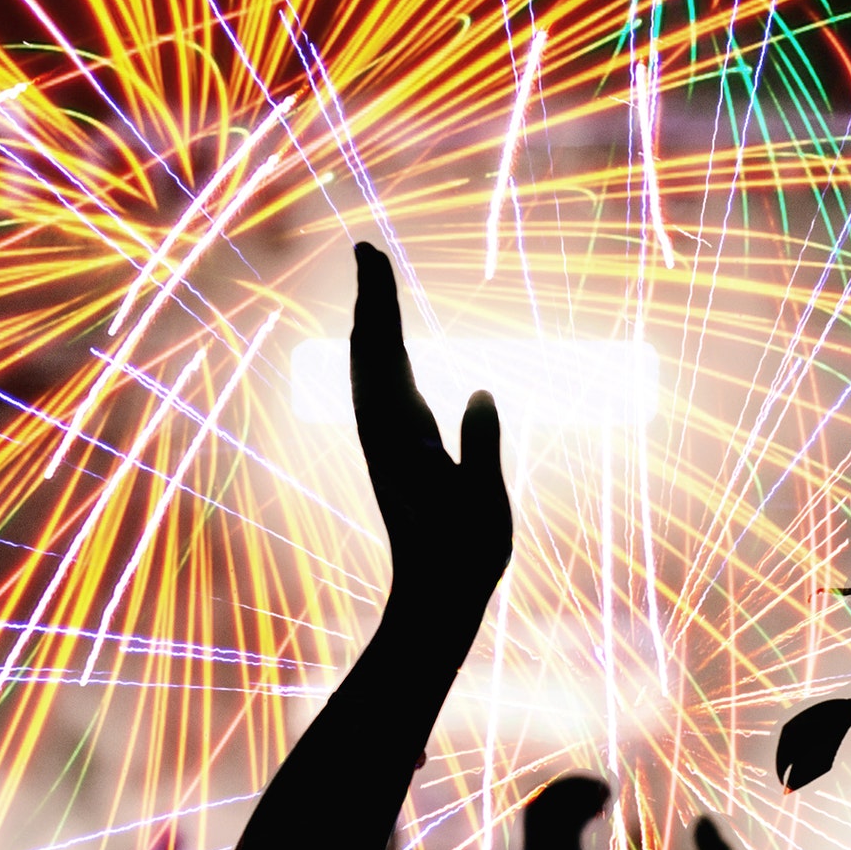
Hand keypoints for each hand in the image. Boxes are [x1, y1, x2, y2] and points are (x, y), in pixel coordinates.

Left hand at [350, 242, 511, 647]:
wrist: (435, 600)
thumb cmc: (465, 556)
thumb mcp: (484, 502)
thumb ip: (482, 446)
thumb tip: (480, 390)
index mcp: (401, 433)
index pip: (386, 350)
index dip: (380, 301)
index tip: (373, 257)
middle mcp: (384, 432)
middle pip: (370, 351)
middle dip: (369, 299)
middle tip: (366, 250)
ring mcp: (387, 443)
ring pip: (370, 371)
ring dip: (371, 326)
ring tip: (373, 290)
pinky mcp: (396, 456)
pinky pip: (381, 392)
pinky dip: (380, 359)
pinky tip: (385, 355)